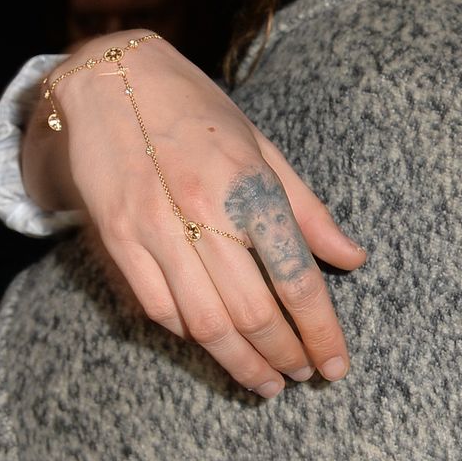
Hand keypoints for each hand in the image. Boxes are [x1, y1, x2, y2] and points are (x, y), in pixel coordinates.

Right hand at [26, 34, 366, 395]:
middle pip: (253, 311)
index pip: (295, 276)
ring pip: (205, 324)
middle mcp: (203, 212)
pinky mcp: (118, 242)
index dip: (320, 329)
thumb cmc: (197, 110)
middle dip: (285, 354)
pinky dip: (192, 338)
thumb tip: (353, 258)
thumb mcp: (262, 146)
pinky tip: (217, 348)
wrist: (109, 79)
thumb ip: (308, 210)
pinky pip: (159, 309)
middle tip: (305, 377)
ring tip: (267, 381)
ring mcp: (155, 231)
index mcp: (249, 185)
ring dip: (241, 363)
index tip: (336, 363)